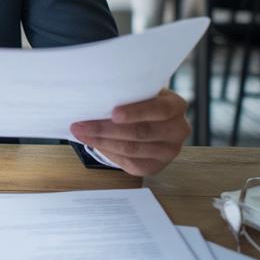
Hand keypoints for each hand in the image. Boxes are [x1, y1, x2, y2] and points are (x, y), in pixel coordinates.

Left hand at [69, 89, 189, 176]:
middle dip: (106, 129)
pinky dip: (108, 152)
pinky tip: (94, 144)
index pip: (159, 109)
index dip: (136, 112)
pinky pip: (129, 161)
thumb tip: (96, 96)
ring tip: (81, 133)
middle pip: (140, 132)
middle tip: (81, 125)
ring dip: (102, 142)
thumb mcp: (143, 93)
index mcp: (176, 106)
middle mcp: (177, 130)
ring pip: (131, 149)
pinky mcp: (155, 166)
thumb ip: (130, 93)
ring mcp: (168, 151)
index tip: (113, 113)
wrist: (154, 123)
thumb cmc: (144, 103)